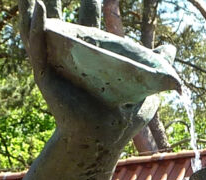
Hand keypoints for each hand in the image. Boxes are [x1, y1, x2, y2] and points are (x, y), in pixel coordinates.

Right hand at [18, 0, 170, 145]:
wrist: (104, 140)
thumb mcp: (144, 84)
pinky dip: (36, 27)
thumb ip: (156, 63)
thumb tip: (171, 48)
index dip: (91, 3)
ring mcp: (57, 65)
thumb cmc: (122, 118)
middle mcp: (72, 58)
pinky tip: (37, 7)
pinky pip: (38, 48)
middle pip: (65, 20)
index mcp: (93, 57)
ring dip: (34, 8)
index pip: (90, 21)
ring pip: (41, 30)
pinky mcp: (47, 76)